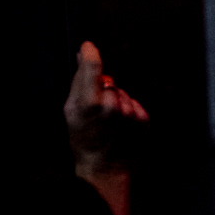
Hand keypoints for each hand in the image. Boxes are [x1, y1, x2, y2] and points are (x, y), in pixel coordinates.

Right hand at [63, 41, 146, 170]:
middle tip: (95, 109)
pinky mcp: (143, 118)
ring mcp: (129, 113)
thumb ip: (78, 82)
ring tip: (108, 122)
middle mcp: (112, 106)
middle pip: (108, 81)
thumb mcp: (71, 111)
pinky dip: (126, 110)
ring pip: (121, 92)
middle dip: (101, 88)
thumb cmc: (83, 139)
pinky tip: (119, 126)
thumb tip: (83, 55)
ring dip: (115, 100)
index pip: (93, 67)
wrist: (105, 168)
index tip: (88, 47)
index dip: (90, 52)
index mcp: (90, 104)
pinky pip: (132, 103)